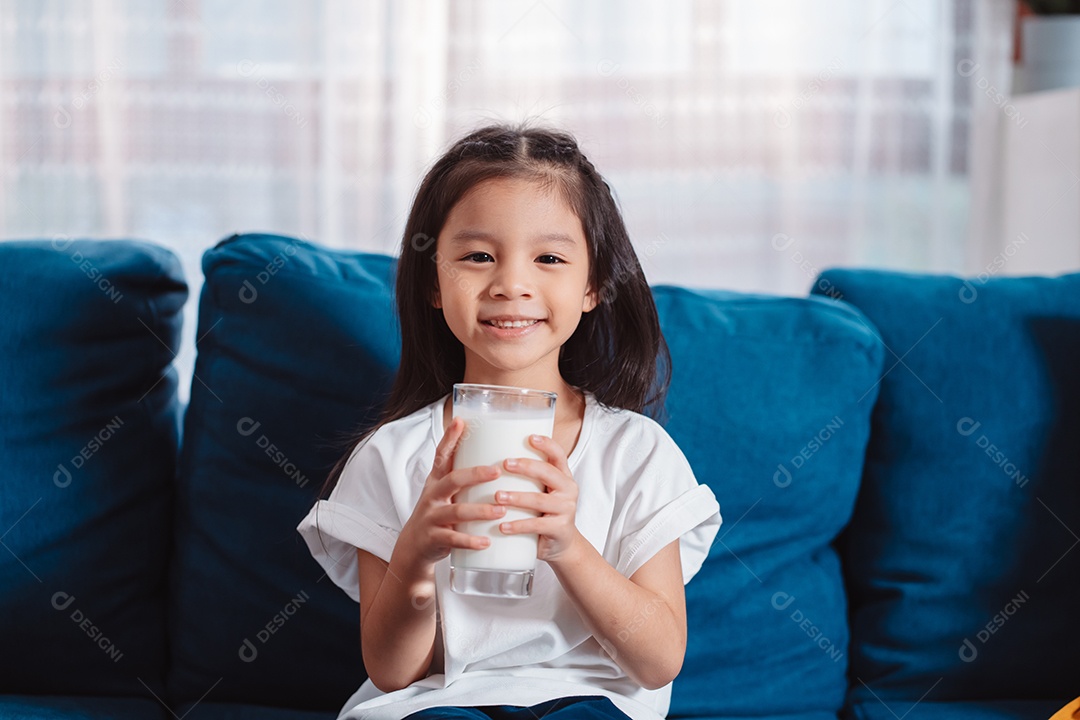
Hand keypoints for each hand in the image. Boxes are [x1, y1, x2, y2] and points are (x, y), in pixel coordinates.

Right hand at [395, 416, 506, 568]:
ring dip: (480, 511)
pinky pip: (453, 539)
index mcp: (437, 481)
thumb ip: (463, 477)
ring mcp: (431, 517)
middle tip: (497, 471)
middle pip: (452, 480)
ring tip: (501, 511)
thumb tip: (497, 457)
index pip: (442, 455)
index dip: (449, 438)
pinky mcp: (434, 538)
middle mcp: (432, 496)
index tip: (460, 421)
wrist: (414, 547)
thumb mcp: (444, 492)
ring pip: (456, 511)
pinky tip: (487, 542)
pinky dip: (470, 541)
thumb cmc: (439, 513)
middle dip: (475, 475)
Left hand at [495, 434, 581, 563]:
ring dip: (516, 497)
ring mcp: (566, 510)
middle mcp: (568, 490)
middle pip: (548, 473)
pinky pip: (536, 525)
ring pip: (539, 500)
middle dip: (525, 467)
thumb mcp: (543, 491)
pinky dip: (517, 525)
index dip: (546, 444)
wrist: (561, 544)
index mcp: (564, 476)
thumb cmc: (545, 512)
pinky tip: (502, 526)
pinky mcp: (559, 529)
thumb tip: (492, 457)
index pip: (558, 455)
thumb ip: (529, 477)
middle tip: (504, 464)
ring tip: (497, 496)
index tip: (530, 438)